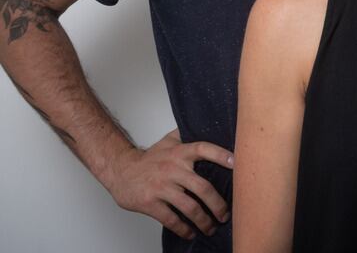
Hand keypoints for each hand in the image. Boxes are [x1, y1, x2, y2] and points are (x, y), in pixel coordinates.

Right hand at [106, 128, 233, 239]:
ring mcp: (161, 187)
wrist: (120, 170)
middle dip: (218, 204)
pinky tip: (190, 233)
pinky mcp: (150, 203)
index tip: (236, 163)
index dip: (220, 155)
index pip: (203, 149)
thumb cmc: (150, 158)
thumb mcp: (169, 141)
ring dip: (203, 221)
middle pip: (202, 187)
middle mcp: (173, 169)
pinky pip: (171, 219)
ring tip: (211, 228)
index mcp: (180, 153)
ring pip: (189, 207)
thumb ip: (188, 134)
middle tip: (226, 215)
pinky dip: (183, 228)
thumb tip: (211, 124)